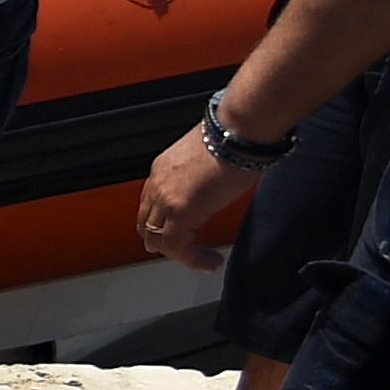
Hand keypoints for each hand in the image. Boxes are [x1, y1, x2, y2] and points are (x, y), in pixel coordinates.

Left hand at [135, 125, 257, 271]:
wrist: (241, 129)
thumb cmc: (235, 136)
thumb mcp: (208, 159)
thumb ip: (202, 177)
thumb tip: (213, 188)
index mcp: (163, 169)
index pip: (150, 206)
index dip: (159, 225)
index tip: (174, 236)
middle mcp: (158, 182)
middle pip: (148, 224)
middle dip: (163, 243)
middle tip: (182, 254)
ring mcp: (166, 196)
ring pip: (159, 238)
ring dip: (179, 254)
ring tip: (200, 260)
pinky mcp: (181, 210)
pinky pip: (177, 246)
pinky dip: (192, 259)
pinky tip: (209, 261)